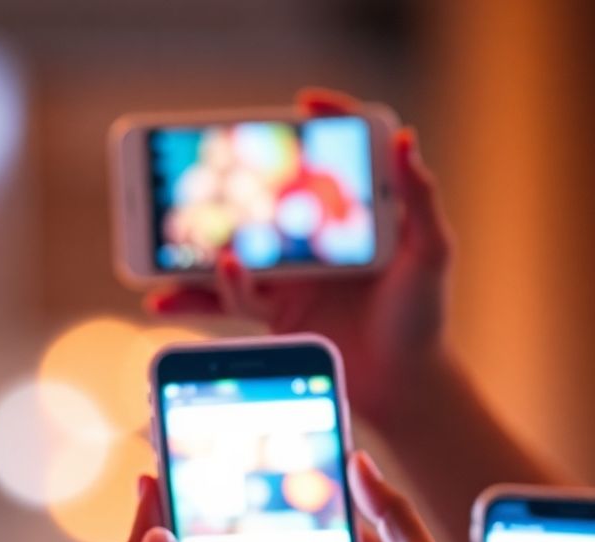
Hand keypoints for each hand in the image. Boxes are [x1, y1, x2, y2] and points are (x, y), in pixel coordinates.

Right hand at [150, 88, 452, 424]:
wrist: (403, 385)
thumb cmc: (423, 318)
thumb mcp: (431, 252)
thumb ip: (418, 198)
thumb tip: (405, 139)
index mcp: (353, 219)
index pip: (336, 160)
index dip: (324, 124)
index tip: (302, 104)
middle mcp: (316, 242)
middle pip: (269, 200)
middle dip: (234, 185)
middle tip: (204, 170)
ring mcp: (291, 275)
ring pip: (236, 247)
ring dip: (203, 246)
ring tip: (178, 243)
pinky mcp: (273, 312)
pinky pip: (225, 299)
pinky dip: (192, 299)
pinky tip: (163, 299)